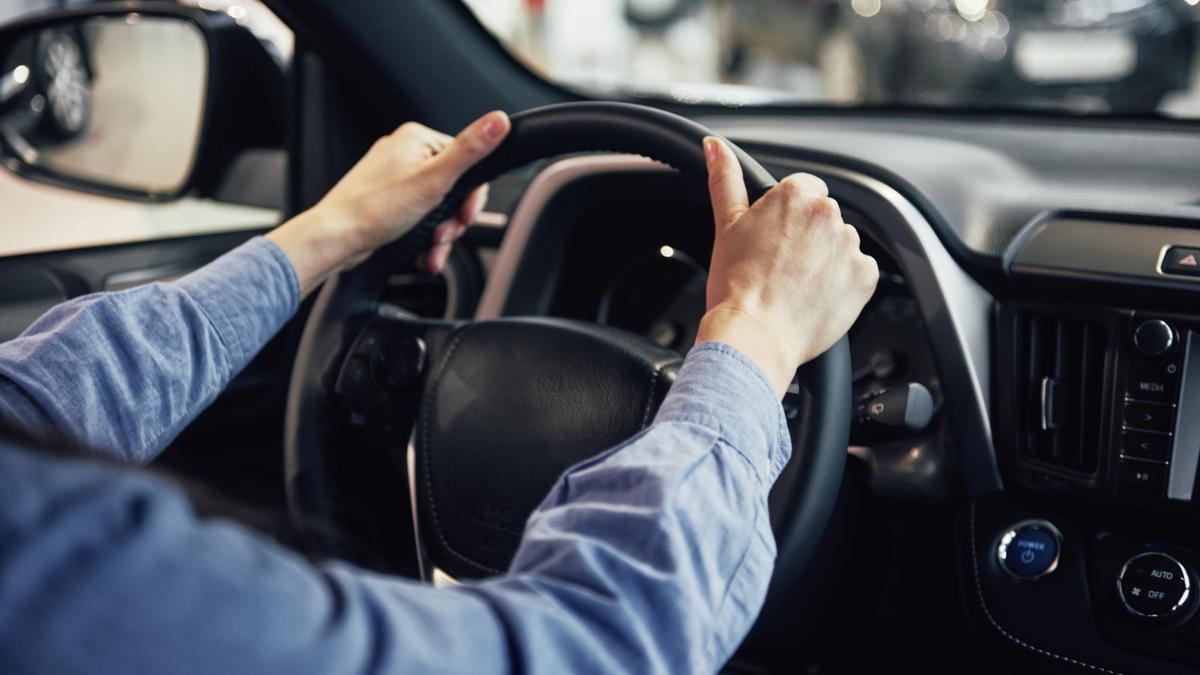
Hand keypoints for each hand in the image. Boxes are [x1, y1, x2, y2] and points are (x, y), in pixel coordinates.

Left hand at [268, 111, 510, 294]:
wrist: (335, 238)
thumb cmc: (374, 210)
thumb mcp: (434, 180)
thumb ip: (469, 151)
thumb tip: (498, 121)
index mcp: (417, 139)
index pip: (467, 162)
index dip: (471, 197)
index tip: (464, 217)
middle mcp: (405, 153)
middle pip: (453, 188)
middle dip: (453, 221)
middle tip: (444, 235)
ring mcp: (395, 177)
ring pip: (437, 208)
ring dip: (440, 234)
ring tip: (431, 249)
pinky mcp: (388, 200)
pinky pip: (419, 217)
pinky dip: (424, 238)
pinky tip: (421, 252)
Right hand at [695, 137, 878, 397]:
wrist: (754, 336)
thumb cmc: (736, 286)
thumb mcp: (726, 226)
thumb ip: (725, 179)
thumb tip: (714, 147)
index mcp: (796, 195)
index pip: (804, 190)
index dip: (787, 217)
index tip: (774, 240)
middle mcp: (829, 214)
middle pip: (824, 217)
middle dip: (808, 238)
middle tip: (781, 267)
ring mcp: (850, 246)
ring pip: (841, 245)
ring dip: (826, 260)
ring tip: (796, 286)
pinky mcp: (865, 277)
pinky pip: (858, 273)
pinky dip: (843, 284)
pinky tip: (816, 297)